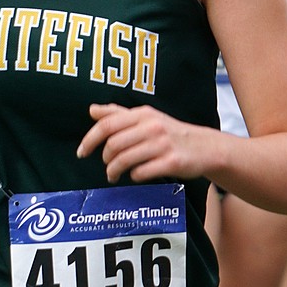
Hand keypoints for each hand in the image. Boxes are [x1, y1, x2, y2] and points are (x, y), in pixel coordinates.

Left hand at [76, 103, 204, 182]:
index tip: (81, 152)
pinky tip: (136, 175)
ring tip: (113, 175)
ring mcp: (163, 144)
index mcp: (143, 114)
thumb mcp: (147, 118)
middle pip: (113, 144)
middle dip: (104, 159)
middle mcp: (152, 126)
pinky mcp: (172, 162)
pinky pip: (142, 172)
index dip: (90, 139)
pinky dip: (134, 176)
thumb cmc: (170, 133)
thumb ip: (119, 114)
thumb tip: (92, 110)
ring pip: (125, 159)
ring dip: (114, 171)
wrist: (205, 147)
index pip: (108, 124)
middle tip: (106, 166)